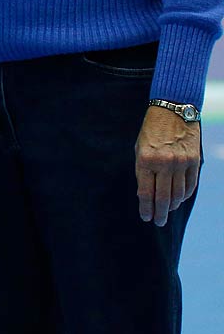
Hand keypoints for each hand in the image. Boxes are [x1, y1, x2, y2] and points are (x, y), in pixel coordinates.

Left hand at [136, 106, 201, 225]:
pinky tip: (178, 200)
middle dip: (159, 213)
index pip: (145, 192)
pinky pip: (190, 185)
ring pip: (178, 194)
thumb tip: (146, 194)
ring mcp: (181, 163)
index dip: (145, 208)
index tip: (145, 217)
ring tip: (167, 211)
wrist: (173, 111)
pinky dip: (184, 195)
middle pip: (162, 198)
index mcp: (145, 160)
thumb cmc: (151, 130)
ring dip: (172, 206)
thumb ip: (143, 170)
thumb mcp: (139, 148)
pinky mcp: (194, 162)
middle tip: (157, 222)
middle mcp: (164, 163)